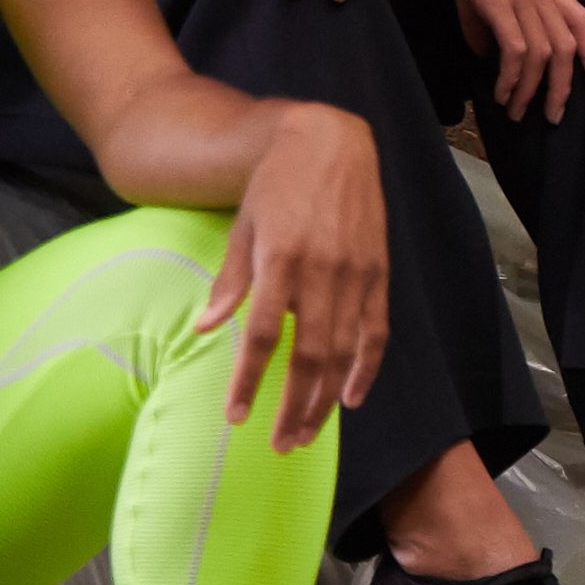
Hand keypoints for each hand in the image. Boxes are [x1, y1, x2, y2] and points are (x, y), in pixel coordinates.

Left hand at [192, 101, 393, 442]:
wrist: (329, 140)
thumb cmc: (275, 184)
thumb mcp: (242, 226)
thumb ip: (230, 281)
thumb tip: (205, 329)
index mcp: (281, 259)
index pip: (262, 336)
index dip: (249, 381)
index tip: (235, 418)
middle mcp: (322, 271)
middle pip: (308, 356)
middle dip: (293, 407)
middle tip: (279, 444)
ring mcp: (356, 274)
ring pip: (343, 352)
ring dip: (325, 400)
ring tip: (306, 433)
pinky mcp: (379, 272)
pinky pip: (376, 331)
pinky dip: (366, 368)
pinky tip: (351, 398)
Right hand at [418, 0, 584, 120]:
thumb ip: (485, 23)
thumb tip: (485, 55)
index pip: (581, 19)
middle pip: (566, 44)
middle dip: (562, 86)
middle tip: (551, 115)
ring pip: (542, 52)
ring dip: (531, 89)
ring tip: (516, 111)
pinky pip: (515, 48)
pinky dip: (511, 77)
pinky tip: (501, 92)